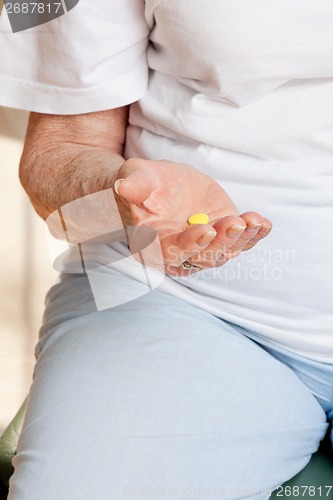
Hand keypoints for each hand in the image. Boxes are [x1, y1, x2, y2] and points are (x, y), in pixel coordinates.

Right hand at [114, 158, 271, 275]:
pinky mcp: (222, 234)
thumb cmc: (142, 184)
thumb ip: (133, 185)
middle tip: (234, 222)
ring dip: (241, 239)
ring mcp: (204, 246)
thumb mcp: (134, 178)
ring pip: (224, 252)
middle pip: (203, 258)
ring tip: (253, 221)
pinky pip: (240, 242)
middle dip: (221, 242)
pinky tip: (262, 224)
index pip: (171, 253)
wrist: (159, 185)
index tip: (205, 230)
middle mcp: (180, 252)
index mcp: (153, 245)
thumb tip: (123, 187)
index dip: (189, 244)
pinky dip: (253, 235)